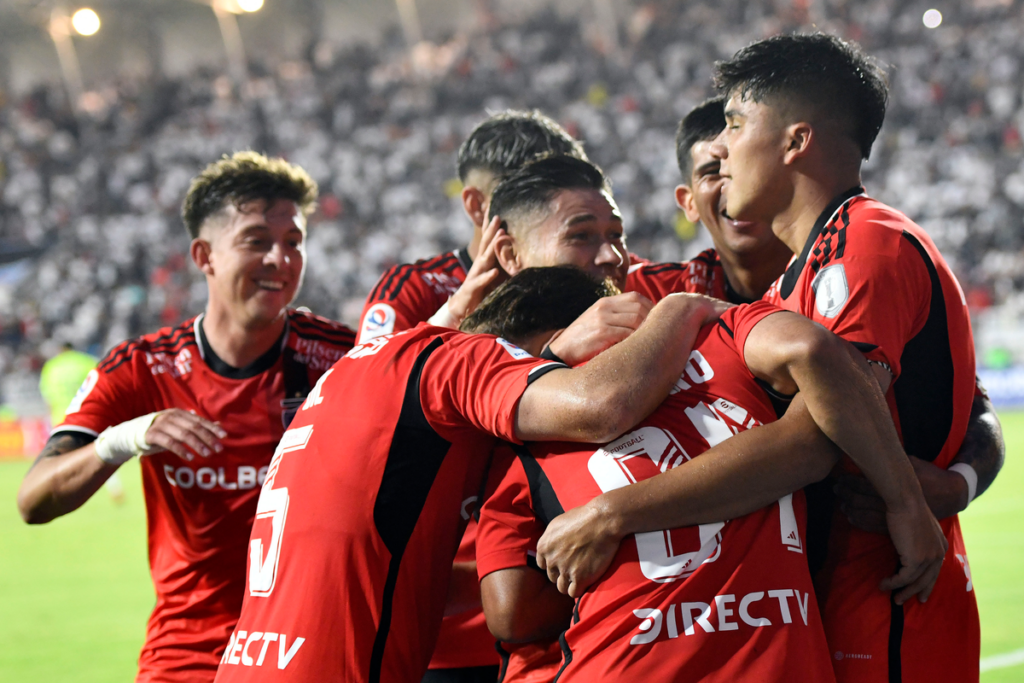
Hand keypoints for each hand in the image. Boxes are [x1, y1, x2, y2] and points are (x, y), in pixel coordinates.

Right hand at [145, 409, 225, 460]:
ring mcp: (161, 425)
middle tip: (219, 449)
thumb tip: (219, 426)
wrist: (133, 435)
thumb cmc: (162, 432)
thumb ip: (197, 427)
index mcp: (180, 413)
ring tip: (208, 454)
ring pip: (183, 434)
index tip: (224, 437)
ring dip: (197, 445)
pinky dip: (181, 450)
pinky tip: (190, 457)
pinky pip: (169, 443)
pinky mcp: (152, 435)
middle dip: (208, 438)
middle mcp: (171, 416)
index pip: (200, 420)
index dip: (212, 428)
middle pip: (194, 427)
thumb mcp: (180, 428)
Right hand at [447, 215, 507, 323]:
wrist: (461, 309)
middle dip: (491, 230)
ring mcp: (474, 276)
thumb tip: (517, 259)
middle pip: (485, 245)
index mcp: (483, 262)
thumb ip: (500, 267)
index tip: (498, 213)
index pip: (488, 242)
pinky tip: (494, 272)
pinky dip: (487, 276)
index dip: (491, 228)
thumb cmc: (480, 292)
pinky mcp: (472, 289)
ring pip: (484, 259)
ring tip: (500, 234)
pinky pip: (480, 281)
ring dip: (492, 246)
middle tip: (498, 216)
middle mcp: (478, 266)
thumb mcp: (491, 277)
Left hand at [536, 498, 623, 597]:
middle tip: (575, 567)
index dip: (553, 564)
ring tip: (581, 576)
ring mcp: (565, 570)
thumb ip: (550, 539)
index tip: (563, 562)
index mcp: (543, 546)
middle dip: (562, 573)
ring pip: (561, 587)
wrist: (602, 521)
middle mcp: (551, 559)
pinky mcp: (580, 578)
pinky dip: (579, 589)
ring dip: (570, 583)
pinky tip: (585, 582)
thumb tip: (550, 548)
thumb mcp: (557, 524)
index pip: (542, 565)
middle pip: (552, 576)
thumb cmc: (582, 517)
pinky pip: (573, 593)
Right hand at [546, 293, 653, 365]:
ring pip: (636, 319)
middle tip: (658, 334)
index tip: (657, 321)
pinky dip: (636, 341)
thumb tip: (644, 322)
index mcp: (604, 302)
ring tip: (649, 342)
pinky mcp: (601, 333)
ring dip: (646, 331)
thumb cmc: (582, 340)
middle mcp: (604, 307)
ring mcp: (602, 319)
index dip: (651, 308)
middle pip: (639, 307)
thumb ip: (616, 317)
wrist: (561, 352)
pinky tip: (638, 349)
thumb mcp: (597, 321)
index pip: (636, 297)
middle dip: (652, 320)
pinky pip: (627, 334)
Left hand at [836, 456, 969, 533]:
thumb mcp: (913, 463)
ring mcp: (898, 517)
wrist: (951, 495)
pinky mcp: (900, 527)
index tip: (839, 477)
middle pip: (862, 499)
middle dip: (846, 494)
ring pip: (865, 514)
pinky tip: (850, 516)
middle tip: (836, 488)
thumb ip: (894, 459)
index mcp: (899, 485)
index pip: (867, 484)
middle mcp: (897, 503)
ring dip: (850, 508)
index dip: (850, 481)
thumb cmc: (930, 474)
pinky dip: (859, 522)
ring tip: (840, 503)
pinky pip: (874, 527)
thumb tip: (871, 447)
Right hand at [879, 494, 947, 604]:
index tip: (921, 593)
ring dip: (901, 591)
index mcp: (942, 546)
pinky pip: (903, 578)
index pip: (935, 570)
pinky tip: (884, 584)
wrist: (906, 502)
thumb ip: (920, 538)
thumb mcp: (920, 526)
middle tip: (904, 600)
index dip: (927, 584)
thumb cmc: (909, 508)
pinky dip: (893, 583)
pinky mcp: (916, 560)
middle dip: (916, 592)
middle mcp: (939, 554)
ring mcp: (929, 558)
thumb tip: (911, 545)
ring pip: (915, 582)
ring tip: (891, 597)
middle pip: (927, 580)